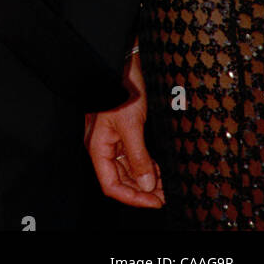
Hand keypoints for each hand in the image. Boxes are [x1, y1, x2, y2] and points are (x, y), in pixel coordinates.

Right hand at [85, 52, 164, 207]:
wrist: (123, 62)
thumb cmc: (119, 87)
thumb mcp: (131, 124)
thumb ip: (138, 157)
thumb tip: (147, 184)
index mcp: (98, 146)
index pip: (111, 184)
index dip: (132, 198)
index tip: (154, 201)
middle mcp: (104, 145)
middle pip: (119, 180)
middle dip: (142, 191)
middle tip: (164, 196)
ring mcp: (113, 139)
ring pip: (128, 170)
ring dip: (146, 180)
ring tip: (165, 185)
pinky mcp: (124, 131)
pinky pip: (133, 157)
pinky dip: (147, 166)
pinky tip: (159, 170)